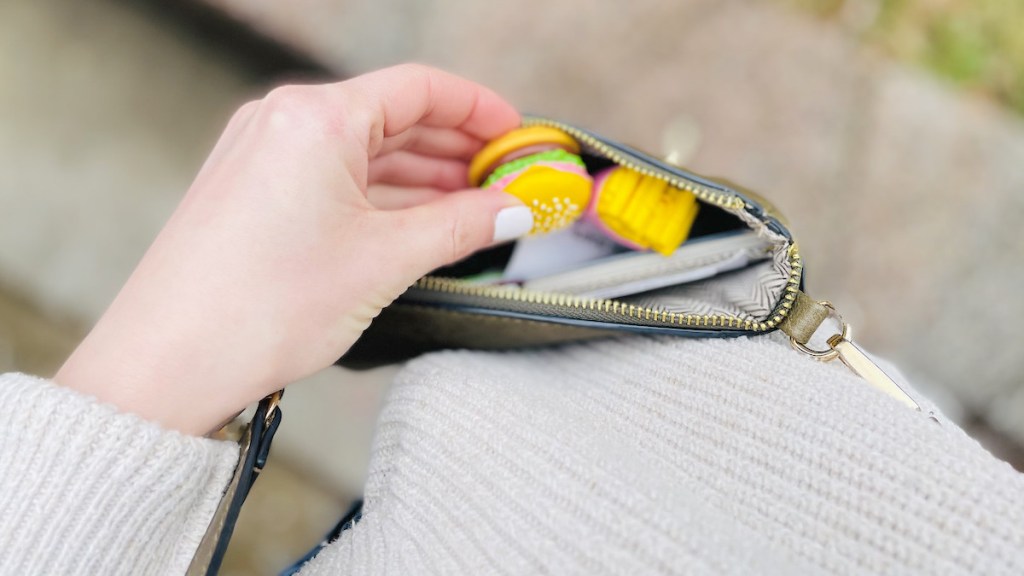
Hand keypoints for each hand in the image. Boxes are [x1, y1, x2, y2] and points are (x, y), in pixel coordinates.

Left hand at [54, 64, 531, 434]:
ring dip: (419, 176)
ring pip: (362, 151)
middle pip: (392, 116)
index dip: (479, 110)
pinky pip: (331, 177)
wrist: (167, 366)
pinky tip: (416, 220)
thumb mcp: (384, 262)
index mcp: (316, 118)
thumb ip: (460, 226)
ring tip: (469, 206)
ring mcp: (261, 154)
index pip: (420, 89)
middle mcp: (283, 122)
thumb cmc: (260, 309)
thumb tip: (510, 210)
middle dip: (454, 149)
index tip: (516, 136)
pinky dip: (379, 195)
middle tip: (504, 180)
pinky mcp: (251, 190)